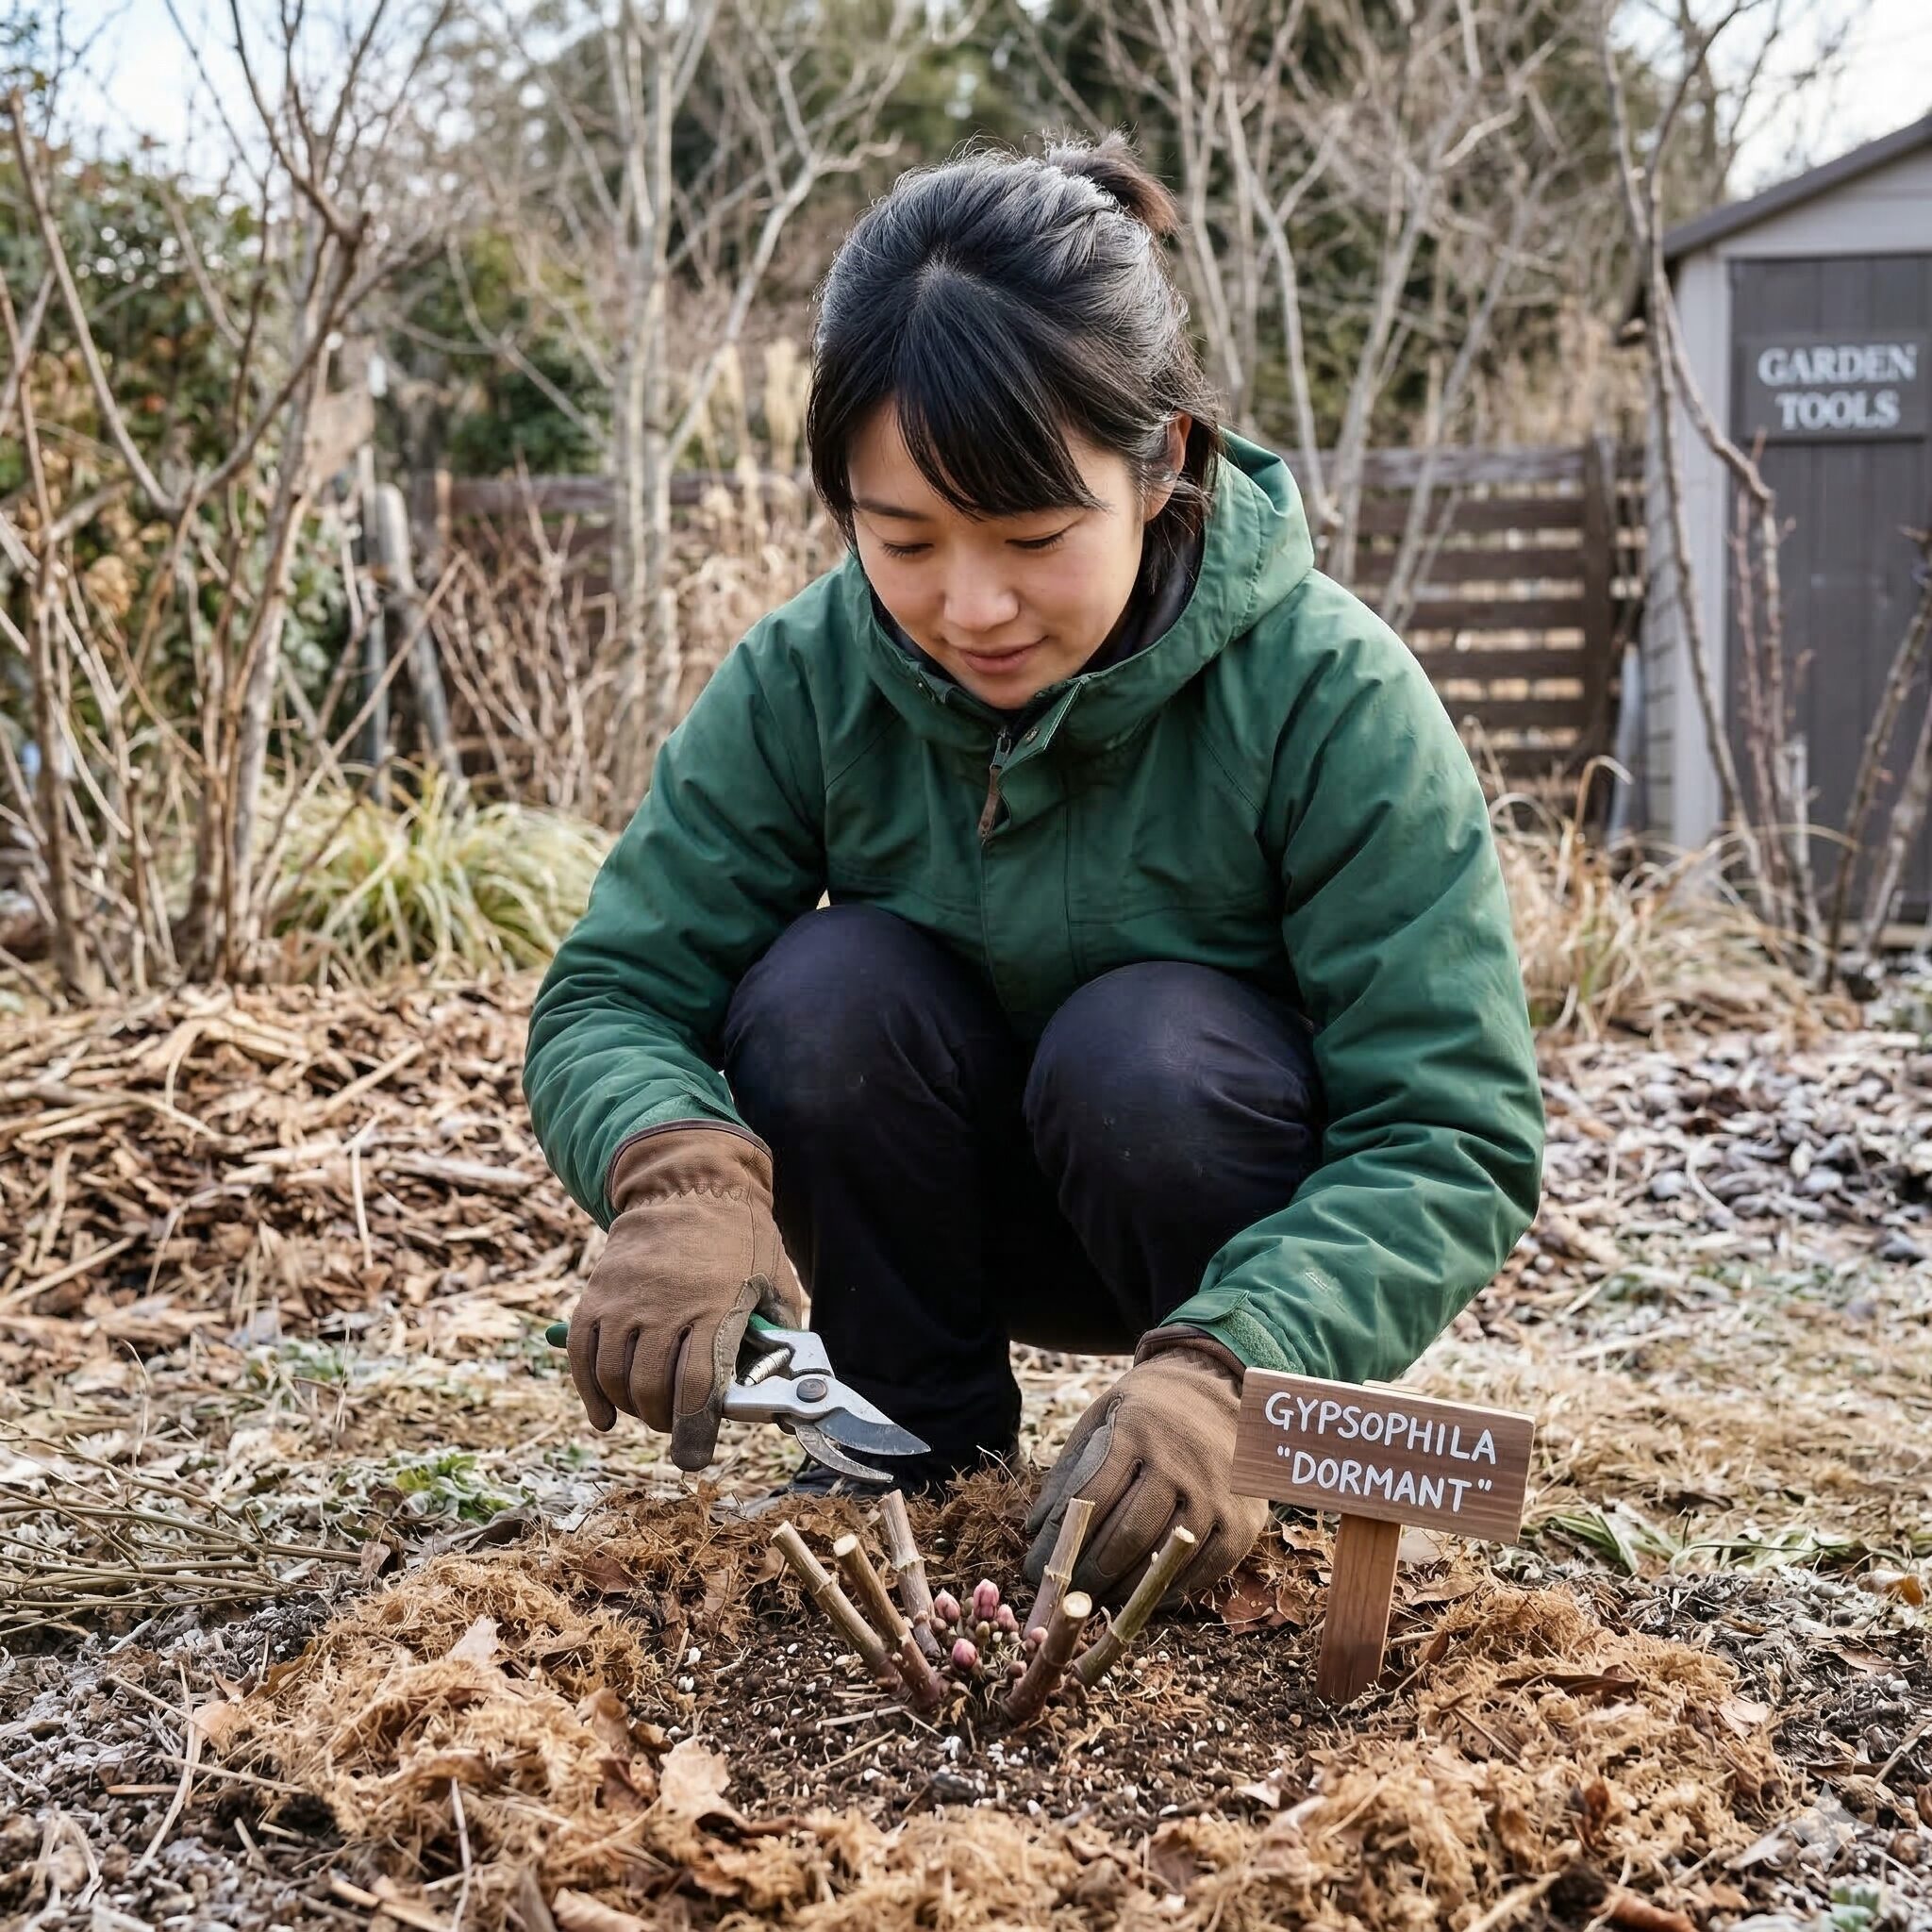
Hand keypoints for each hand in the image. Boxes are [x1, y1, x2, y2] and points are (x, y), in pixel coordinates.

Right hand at [565, 1126, 798, 1469]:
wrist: (688, 1186)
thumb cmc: (741, 1240)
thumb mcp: (774, 1281)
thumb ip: (777, 1337)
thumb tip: (785, 1391)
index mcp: (715, 1305)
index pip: (697, 1386)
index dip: (694, 1431)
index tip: (693, 1457)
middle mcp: (664, 1306)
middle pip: (652, 1389)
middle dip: (665, 1422)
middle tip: (678, 1425)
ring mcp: (624, 1301)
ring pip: (614, 1378)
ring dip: (632, 1408)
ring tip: (651, 1410)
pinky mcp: (596, 1296)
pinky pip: (582, 1356)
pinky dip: (590, 1393)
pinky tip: (605, 1414)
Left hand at [1022, 1332, 1267, 1602]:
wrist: (1219, 1390)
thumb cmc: (1147, 1411)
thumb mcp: (1101, 1418)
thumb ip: (1069, 1470)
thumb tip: (1035, 1527)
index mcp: (1136, 1432)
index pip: (1089, 1498)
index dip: (1059, 1540)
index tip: (1036, 1568)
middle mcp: (1178, 1463)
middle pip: (1125, 1535)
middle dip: (1088, 1573)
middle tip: (1066, 1592)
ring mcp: (1214, 1493)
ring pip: (1160, 1557)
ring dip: (1123, 1589)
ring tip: (1096, 1599)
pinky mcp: (1241, 1520)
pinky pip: (1202, 1570)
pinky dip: (1168, 1588)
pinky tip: (1143, 1594)